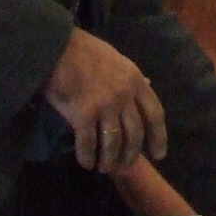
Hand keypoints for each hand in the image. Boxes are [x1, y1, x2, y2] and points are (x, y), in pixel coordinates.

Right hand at [46, 28, 167, 172]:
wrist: (56, 47)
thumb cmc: (85, 51)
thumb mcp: (117, 59)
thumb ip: (133, 76)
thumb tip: (149, 84)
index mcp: (135, 81)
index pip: (155, 114)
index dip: (159, 137)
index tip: (159, 155)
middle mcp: (124, 96)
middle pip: (135, 134)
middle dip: (131, 155)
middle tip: (124, 167)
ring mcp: (104, 106)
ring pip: (113, 143)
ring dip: (110, 160)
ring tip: (104, 168)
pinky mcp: (83, 115)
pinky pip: (89, 143)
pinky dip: (88, 156)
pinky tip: (86, 162)